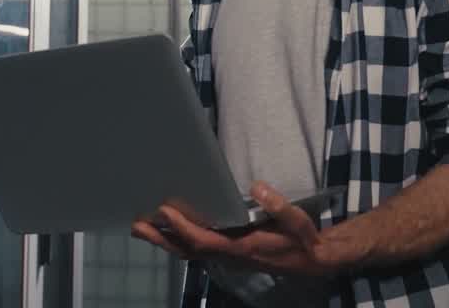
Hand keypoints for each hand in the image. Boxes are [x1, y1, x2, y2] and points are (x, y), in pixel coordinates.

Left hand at [130, 182, 343, 277]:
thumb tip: (257, 187)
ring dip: (164, 241)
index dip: (182, 228)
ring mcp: (227, 257)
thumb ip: (278, 206)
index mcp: (242, 247)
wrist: (312, 261)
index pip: (204, 240)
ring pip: (189, 252)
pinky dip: (177, 241)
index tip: (164, 211)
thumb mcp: (298, 222)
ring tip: (140, 226)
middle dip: (161, 238)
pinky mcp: (228, 253)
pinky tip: (166, 231)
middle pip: (187, 250)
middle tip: (135, 224)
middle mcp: (229, 255)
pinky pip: (196, 250)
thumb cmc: (303, 240)